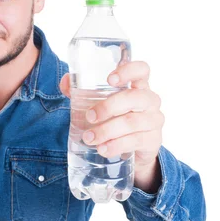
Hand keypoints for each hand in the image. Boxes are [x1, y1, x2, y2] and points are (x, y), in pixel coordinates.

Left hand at [59, 61, 164, 192]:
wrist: (134, 150)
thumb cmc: (116, 117)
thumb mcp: (100, 102)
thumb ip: (80, 90)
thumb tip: (65, 82)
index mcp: (138, 85)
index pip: (142, 70)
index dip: (129, 71)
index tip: (110, 80)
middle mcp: (150, 100)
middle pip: (134, 98)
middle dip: (108, 107)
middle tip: (89, 116)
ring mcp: (154, 120)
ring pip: (132, 122)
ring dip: (107, 130)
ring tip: (89, 138)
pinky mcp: (153, 140)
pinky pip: (135, 141)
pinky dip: (116, 145)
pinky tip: (103, 149)